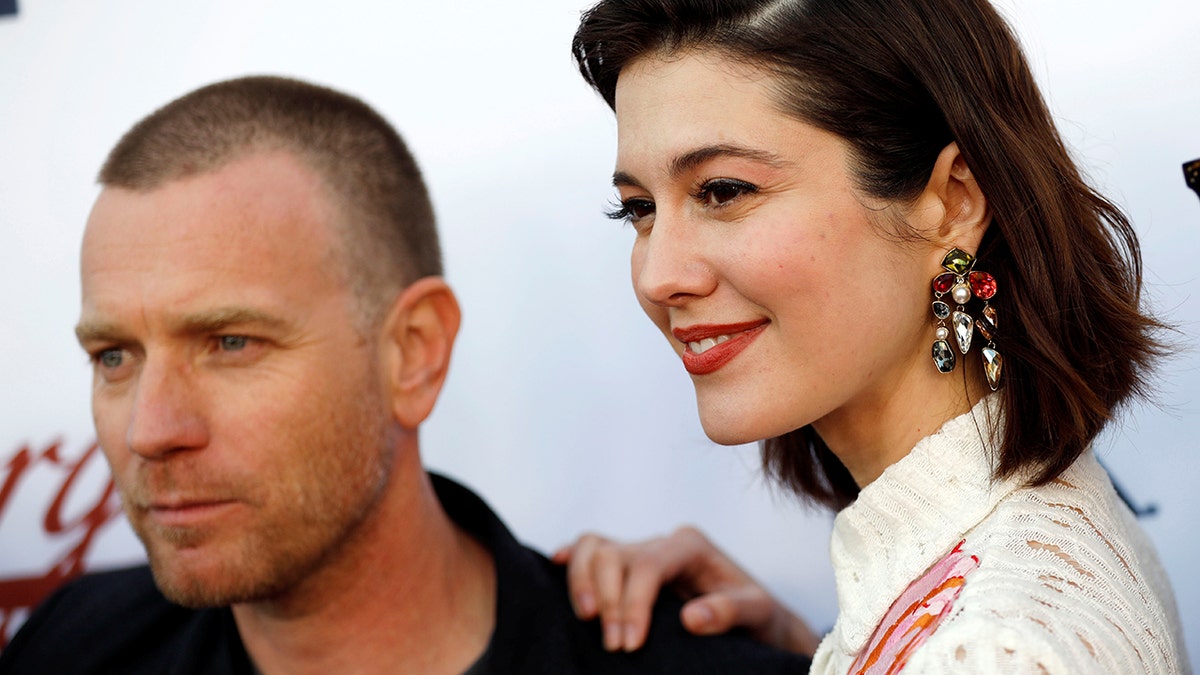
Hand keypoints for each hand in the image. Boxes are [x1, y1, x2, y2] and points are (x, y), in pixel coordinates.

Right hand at [551, 526, 818, 655]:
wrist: (753, 617)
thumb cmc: (756, 614)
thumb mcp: (757, 612)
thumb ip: (730, 611)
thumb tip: (691, 618)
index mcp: (689, 545)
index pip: (647, 565)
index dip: (632, 604)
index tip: (629, 644)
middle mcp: (661, 541)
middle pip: (614, 555)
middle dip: (608, 601)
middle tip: (615, 647)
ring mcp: (640, 550)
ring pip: (594, 547)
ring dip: (582, 582)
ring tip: (588, 620)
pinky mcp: (626, 565)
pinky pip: (589, 548)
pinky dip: (571, 557)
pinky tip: (554, 564)